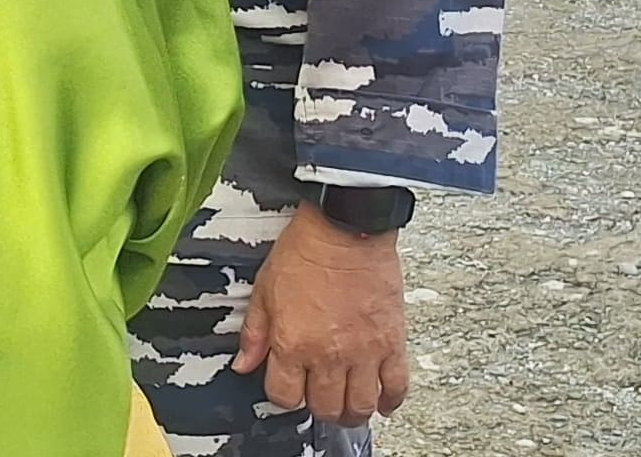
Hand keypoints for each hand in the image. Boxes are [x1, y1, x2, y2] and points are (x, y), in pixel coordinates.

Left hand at [234, 204, 412, 428]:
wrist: (346, 227)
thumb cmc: (306, 251)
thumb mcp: (264, 290)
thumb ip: (254, 333)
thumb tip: (243, 364)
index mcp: (293, 343)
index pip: (285, 396)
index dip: (284, 395)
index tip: (288, 387)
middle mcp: (329, 354)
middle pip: (325, 407)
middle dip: (318, 409)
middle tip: (320, 399)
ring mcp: (364, 352)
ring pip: (360, 406)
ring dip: (353, 412)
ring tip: (348, 406)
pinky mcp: (392, 342)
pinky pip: (397, 386)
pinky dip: (391, 401)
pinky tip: (382, 402)